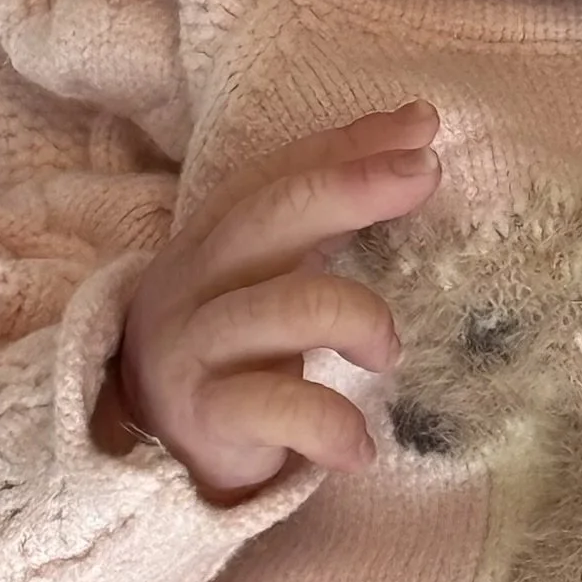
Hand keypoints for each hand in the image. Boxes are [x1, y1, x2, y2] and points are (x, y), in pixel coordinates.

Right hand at [92, 99, 441, 502]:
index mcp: (214, 237)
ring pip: (286, 308)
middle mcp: (195, 280)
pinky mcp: (205, 415)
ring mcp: (195, 347)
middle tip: (426, 172)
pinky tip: (361, 447)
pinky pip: (280, 408)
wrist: (155, 457)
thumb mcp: (274, 268)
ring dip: (362, 320)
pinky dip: (335, 427)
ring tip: (388, 354)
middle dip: (352, 186)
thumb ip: (334, 204)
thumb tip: (418, 130)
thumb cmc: (234, 347)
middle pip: (271, 216)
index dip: (348, 144)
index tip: (422, 125)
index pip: (277, 173)